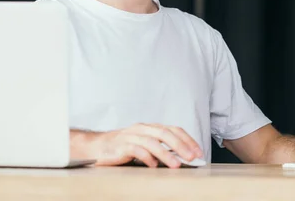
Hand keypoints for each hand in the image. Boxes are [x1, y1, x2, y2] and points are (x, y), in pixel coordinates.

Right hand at [73, 123, 203, 167]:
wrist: (96, 147)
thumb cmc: (123, 147)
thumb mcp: (144, 145)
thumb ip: (160, 149)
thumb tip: (182, 158)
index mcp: (151, 127)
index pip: (173, 129)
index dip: (188, 140)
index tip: (198, 152)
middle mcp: (143, 129)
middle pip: (165, 133)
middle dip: (181, 145)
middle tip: (192, 157)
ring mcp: (131, 136)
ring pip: (153, 142)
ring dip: (166, 154)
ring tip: (176, 165)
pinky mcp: (121, 146)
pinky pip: (136, 150)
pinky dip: (147, 157)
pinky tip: (153, 166)